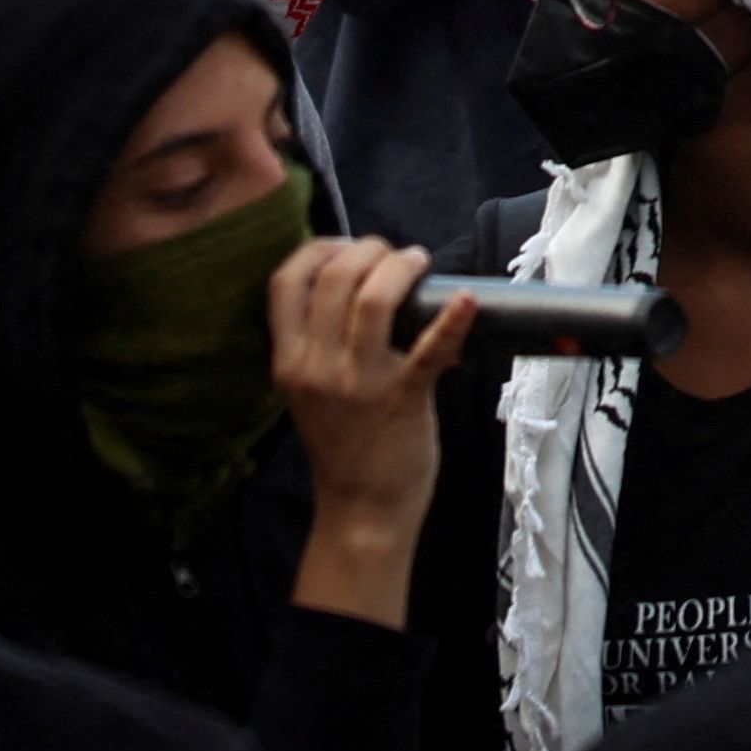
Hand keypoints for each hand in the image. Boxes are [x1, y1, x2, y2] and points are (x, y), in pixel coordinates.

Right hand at [271, 236, 464, 557]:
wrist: (362, 503)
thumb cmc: (344, 436)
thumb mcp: (311, 386)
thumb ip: (320, 338)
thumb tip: (359, 276)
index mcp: (289, 360)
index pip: (284, 282)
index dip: (318, 249)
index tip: (347, 247)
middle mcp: (315, 367)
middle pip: (335, 278)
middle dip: (369, 249)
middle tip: (395, 256)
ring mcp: (358, 383)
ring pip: (373, 301)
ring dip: (401, 268)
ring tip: (419, 263)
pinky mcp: (402, 398)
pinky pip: (428, 348)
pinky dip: (451, 319)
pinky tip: (466, 300)